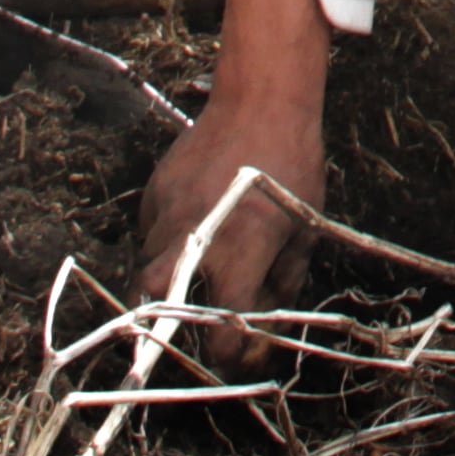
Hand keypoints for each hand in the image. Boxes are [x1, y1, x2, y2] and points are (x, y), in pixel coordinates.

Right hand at [136, 78, 326, 368]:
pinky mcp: (153, 194)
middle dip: (168, 328)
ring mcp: (166, 216)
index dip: (230, 355)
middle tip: (195, 325)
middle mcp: (193, 242)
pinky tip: (196, 224)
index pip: (222, 333)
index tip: (237, 354)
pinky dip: (168, 241)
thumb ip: (283, 281)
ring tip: (201, 264)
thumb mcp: (304, 227)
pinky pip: (150, 233)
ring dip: (172, 280)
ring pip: (151, 269)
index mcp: (238, 256)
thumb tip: (268, 322)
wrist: (261, 100)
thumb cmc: (293, 164)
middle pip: (156, 309)